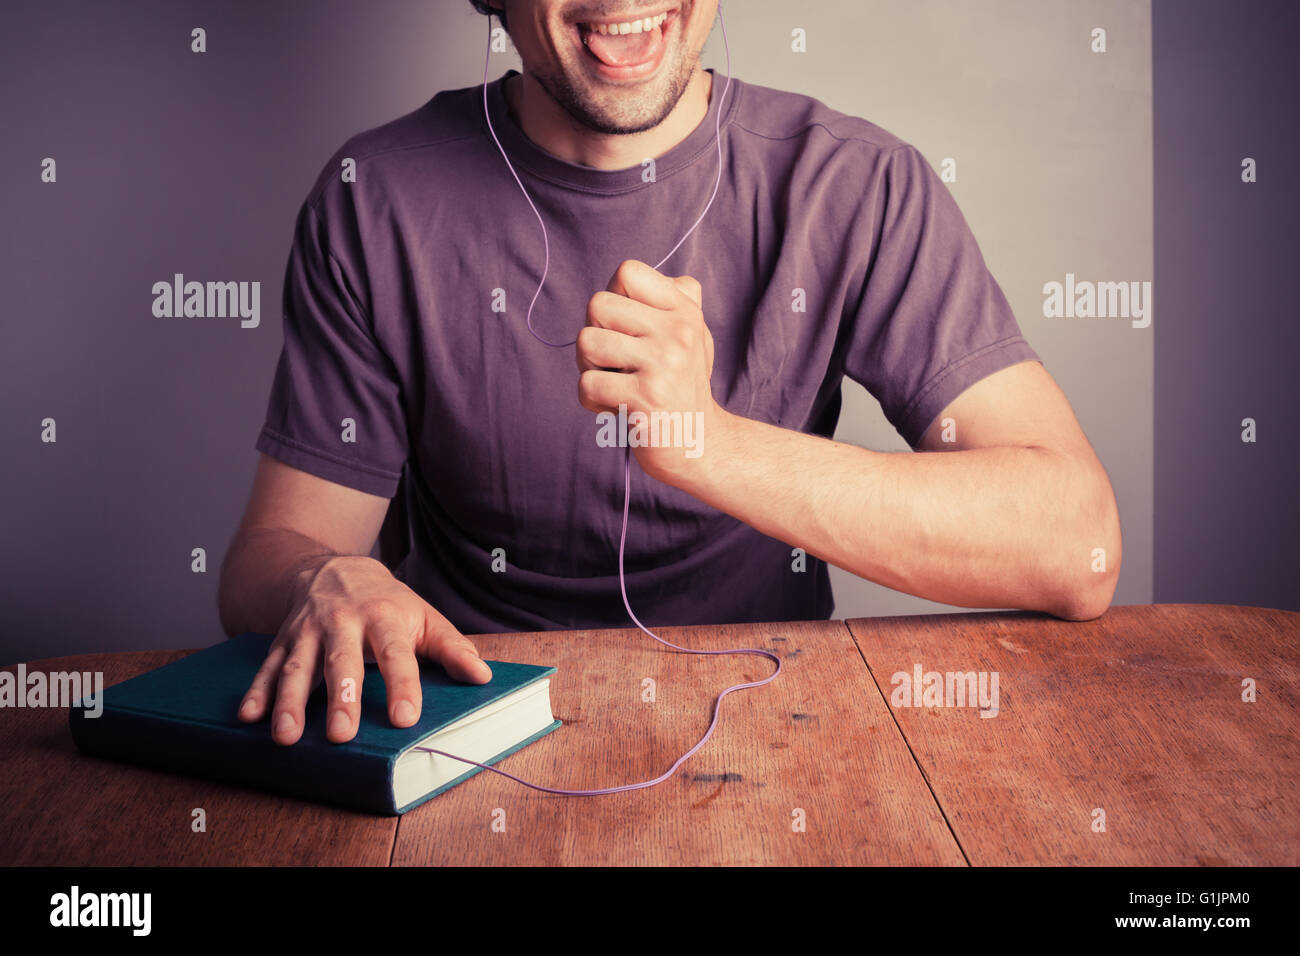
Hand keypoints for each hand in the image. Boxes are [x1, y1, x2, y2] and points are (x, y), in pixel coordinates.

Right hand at [237, 555, 491, 744]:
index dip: (402, 686)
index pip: (396, 654)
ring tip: (286, 736)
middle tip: (342, 735)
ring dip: (289, 701)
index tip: (405, 718)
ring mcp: (308, 631)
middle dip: (341, 697)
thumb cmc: (389, 602)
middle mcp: (342, 622)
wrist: (336, 568)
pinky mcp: (282, 640)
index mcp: (383, 616)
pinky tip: (248, 717)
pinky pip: (267, 667)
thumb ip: (452, 648)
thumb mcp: (424, 617)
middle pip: (341, 661)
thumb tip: (482, 677)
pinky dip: (256, 691)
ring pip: (297, 667)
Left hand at [576, 259, 729, 486]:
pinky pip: (586, 385)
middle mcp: (678, 332)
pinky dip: (592, 401)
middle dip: (596, 335)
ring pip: (585, 342)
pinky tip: (618, 408)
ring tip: (617, 383)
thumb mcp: (692, 334)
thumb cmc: (683, 386)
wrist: (702, 445)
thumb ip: (671, 298)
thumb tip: (629, 275)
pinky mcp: (645, 398)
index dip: (613, 298)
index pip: (627, 271)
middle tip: (617, 363)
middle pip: (597, 305)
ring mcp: (663, 365)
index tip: (626, 328)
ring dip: (589, 368)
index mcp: (685, 311)